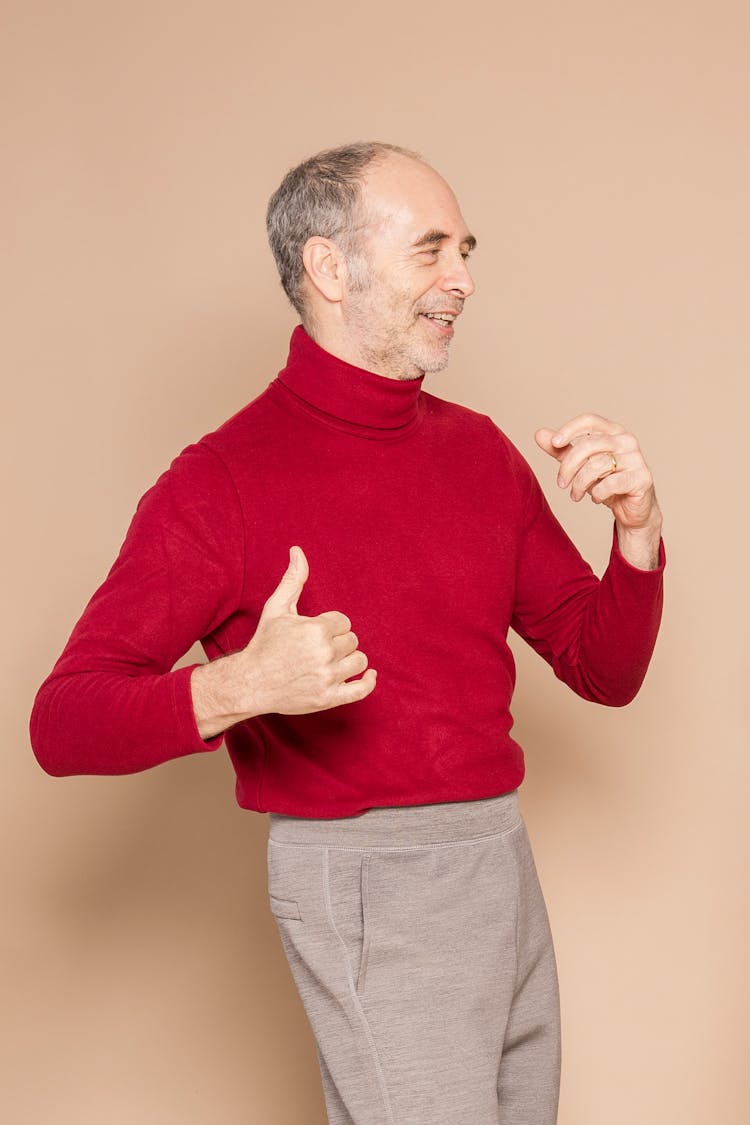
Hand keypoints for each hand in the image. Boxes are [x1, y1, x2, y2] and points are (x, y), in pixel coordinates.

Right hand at [191, 546, 375, 737]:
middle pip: (352, 641)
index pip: (344, 622)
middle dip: (338, 642)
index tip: (314, 633)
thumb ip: (293, 580)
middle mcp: (325, 653)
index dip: (331, 626)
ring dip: (349, 660)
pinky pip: (361, 690)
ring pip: (360, 661)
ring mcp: (328, 677)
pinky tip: (370, 675)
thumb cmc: (264, 643)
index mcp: (316, 629)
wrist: (250, 682)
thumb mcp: (276, 608)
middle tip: (317, 649)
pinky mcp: (329, 698)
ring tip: (330, 661)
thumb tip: (298, 551)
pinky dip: (369, 682)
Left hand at [534, 413, 662, 568]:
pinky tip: (596, 498)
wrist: (632, 508)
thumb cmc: (606, 482)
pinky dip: (598, 493)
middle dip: (568, 466)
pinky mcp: (642, 478)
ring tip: (575, 495)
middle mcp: (626, 440)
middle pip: (588, 445)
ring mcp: (636, 459)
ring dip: (580, 484)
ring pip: (597, 465)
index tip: (555, 443)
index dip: (570, 429)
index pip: (589, 420)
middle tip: (561, 484)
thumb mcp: (580, 465)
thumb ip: (561, 450)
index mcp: (613, 431)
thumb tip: (539, 434)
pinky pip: (611, 483)